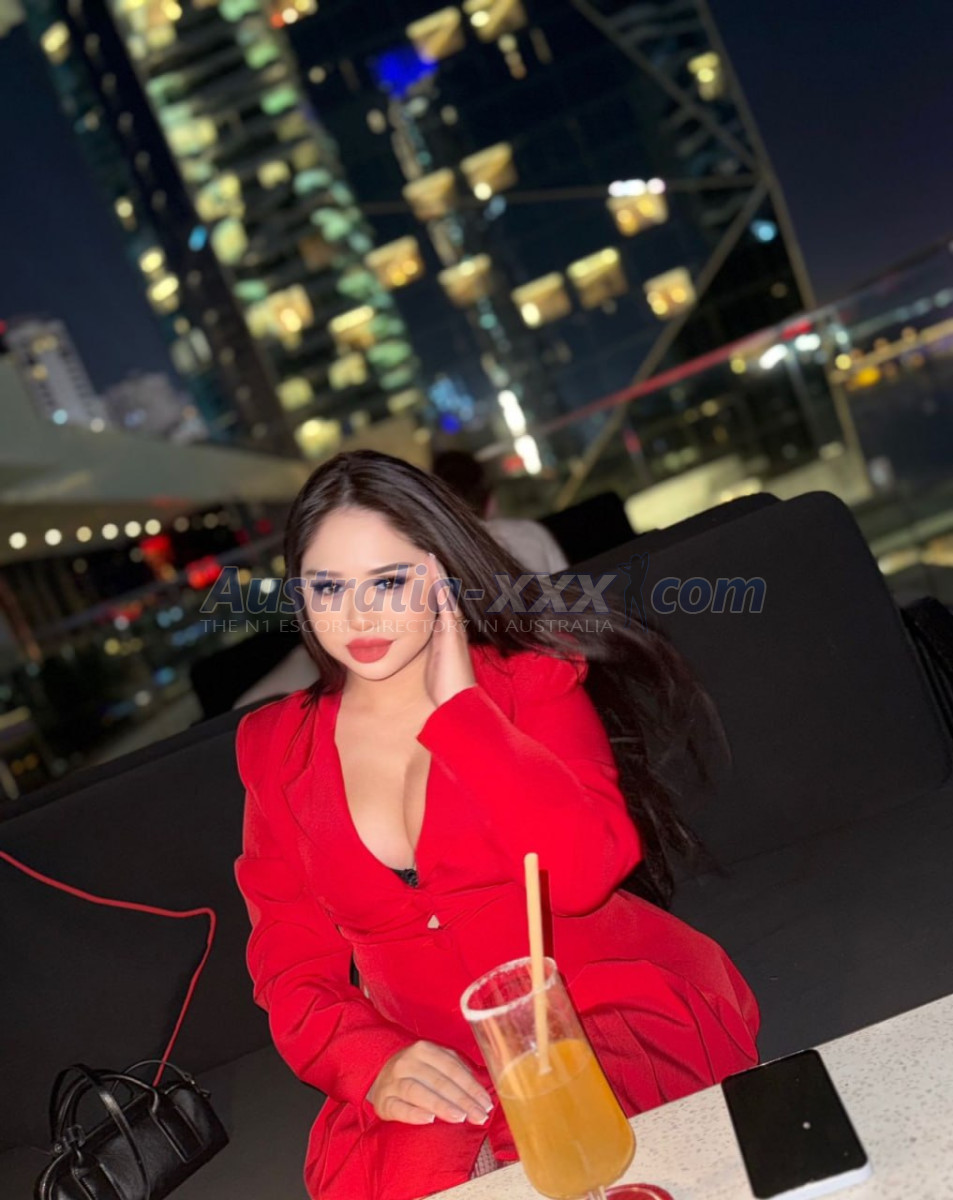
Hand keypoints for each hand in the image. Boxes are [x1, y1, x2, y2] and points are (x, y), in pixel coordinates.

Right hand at [366, 1040, 493, 1125]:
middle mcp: (407, 1062)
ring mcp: (393, 1081)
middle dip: (462, 1100)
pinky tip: (429, 1119)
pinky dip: (414, 1114)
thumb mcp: (435, 1062)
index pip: (452, 1068)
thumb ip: (457, 1070)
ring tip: (459, 1117)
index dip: (471, 1086)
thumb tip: (481, 1091)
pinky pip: (399, 1107)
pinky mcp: (383, 1101)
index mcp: (424, 1049)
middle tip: (479, 1116)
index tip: (486, 1103)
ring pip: (418, 1092)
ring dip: (441, 1105)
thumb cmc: (416, 1070)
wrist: (379, 1074)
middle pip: (438, 1081)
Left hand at [424, 554, 475, 708]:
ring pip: (446, 593)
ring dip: (438, 574)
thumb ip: (426, 652)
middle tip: (425, 553)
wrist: (456, 700)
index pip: (437, 604)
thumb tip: (404, 646)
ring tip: (429, 554)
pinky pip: (446, 600)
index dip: (430, 588)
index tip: (419, 569)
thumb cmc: (442, 686)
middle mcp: (452, 626)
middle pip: (443, 595)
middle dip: (435, 576)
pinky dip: (440, 583)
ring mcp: (454, 626)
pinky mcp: (452, 629)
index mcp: (445, 633)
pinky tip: (432, 568)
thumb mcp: (431, 664)